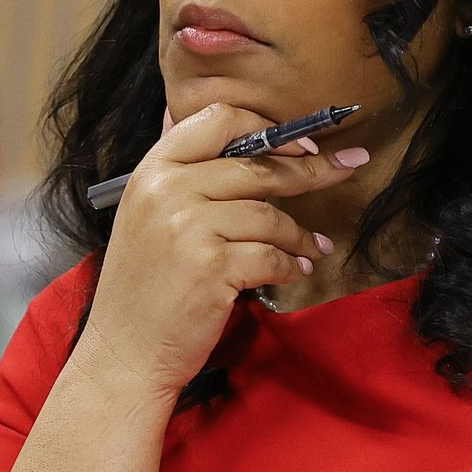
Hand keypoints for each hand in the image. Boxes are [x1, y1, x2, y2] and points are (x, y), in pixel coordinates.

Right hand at [75, 103, 368, 397]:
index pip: (218, 119)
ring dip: (300, 234)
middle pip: (258, 165)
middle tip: (348, 167)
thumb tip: (228, 123)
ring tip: (314, 247)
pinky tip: (297, 270)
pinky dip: (292, 265)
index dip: (268, 128)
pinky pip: (272, 255)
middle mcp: (168, 191)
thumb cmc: (144, 285)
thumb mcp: (146, 214)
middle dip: (312, 168)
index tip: (303, 144)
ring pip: (271, 215)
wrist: (123, 351)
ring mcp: (189, 229)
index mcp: (152, 170)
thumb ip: (183, 171)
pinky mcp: (212, 268)